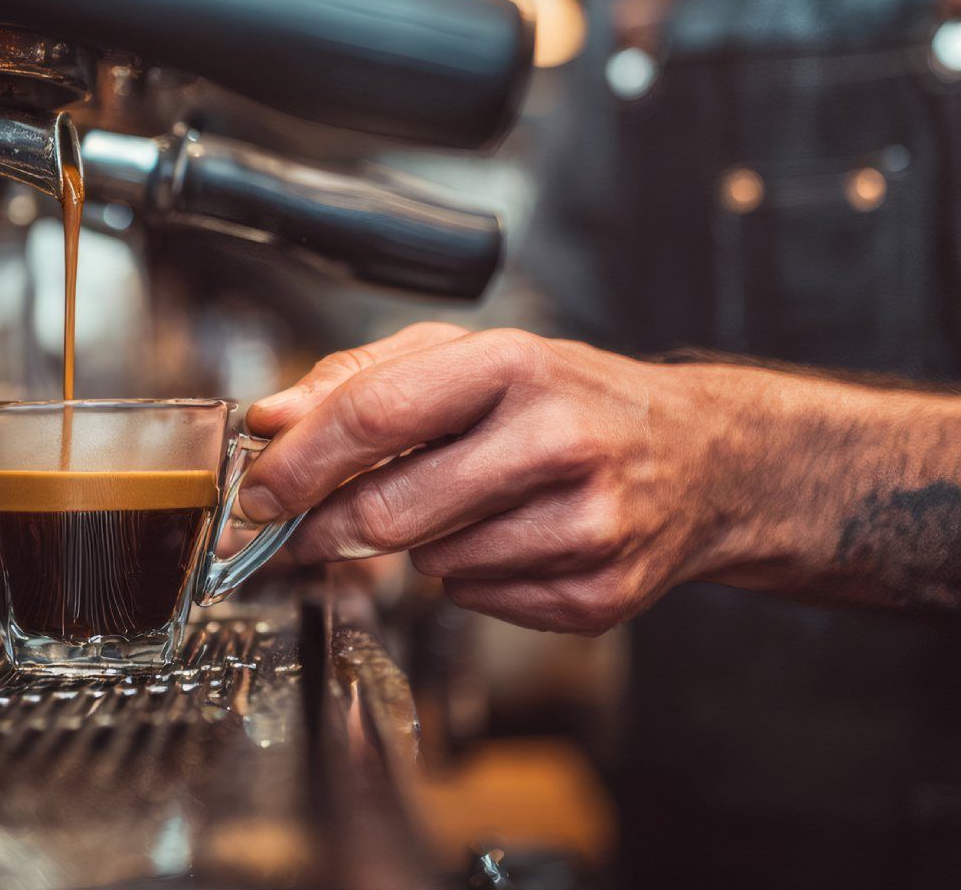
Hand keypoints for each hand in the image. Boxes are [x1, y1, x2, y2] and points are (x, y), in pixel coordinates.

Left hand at [241, 325, 741, 634]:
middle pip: (391, 510)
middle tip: (301, 533)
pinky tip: (507, 538)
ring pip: (431, 565)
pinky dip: (466, 578)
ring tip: (460, 508)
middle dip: (326, 530)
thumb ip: (363, 379)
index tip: (256, 493)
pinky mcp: (601, 592)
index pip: (375, 416)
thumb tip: (272, 420)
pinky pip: (478, 602)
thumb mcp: (473, 358)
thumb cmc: (571, 399)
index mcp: (515, 365)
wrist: (704, 458)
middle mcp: (558, 439)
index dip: (298, 464)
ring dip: (413, 548)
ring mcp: (587, 523)